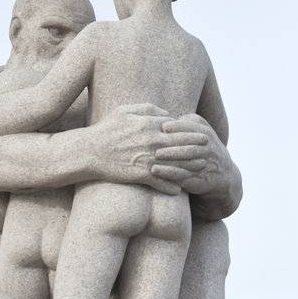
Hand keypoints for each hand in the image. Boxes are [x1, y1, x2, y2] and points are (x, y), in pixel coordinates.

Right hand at [75, 104, 221, 195]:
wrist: (89, 151)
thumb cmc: (106, 130)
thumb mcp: (124, 111)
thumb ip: (147, 108)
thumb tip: (167, 113)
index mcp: (149, 124)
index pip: (177, 126)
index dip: (189, 131)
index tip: (200, 133)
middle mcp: (151, 140)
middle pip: (181, 145)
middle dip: (196, 148)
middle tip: (208, 151)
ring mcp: (148, 158)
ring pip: (176, 164)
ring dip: (189, 168)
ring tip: (200, 170)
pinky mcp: (141, 174)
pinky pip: (162, 182)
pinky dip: (171, 187)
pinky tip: (179, 189)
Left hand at [155, 111, 231, 195]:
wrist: (224, 172)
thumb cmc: (204, 146)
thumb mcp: (201, 129)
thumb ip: (187, 121)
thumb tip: (166, 115)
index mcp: (206, 133)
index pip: (192, 128)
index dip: (177, 127)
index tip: (162, 127)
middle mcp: (208, 148)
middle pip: (190, 146)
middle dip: (172, 147)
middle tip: (154, 146)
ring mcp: (206, 165)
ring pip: (188, 162)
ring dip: (171, 162)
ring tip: (155, 158)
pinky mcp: (201, 179)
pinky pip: (186, 177)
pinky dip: (171, 174)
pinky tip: (158, 172)